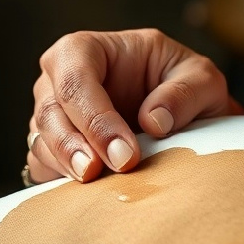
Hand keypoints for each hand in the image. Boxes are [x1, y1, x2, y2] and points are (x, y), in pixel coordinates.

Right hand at [25, 29, 239, 183]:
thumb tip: (154, 121)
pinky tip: (89, 193)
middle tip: (104, 173)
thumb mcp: (202, 79)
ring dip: (66, 166)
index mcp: (89, 50)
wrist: (186, 117)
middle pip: (49, 111)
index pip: (75, 77)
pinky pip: (41, 165)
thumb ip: (184, 93)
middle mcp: (59, 78)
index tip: (125, 153)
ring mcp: (52, 114)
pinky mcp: (52, 147)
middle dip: (73, 146)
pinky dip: (59, 181)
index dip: (94, 116)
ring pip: (41, 141)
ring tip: (97, 186)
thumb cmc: (186, 86)